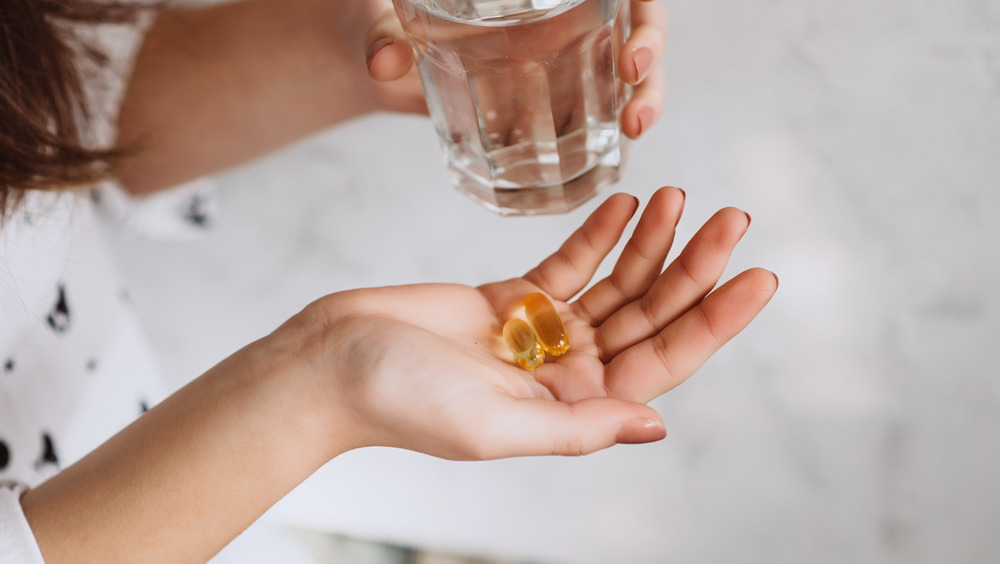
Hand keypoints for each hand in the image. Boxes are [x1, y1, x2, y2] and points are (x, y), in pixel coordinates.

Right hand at [296, 187, 775, 459]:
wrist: (331, 362)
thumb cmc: (401, 403)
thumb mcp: (496, 427)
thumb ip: (578, 428)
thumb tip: (655, 426)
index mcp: (572, 410)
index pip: (662, 363)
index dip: (713, 321)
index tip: (756, 277)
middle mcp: (565, 373)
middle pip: (648, 315)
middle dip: (693, 268)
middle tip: (732, 218)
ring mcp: (539, 333)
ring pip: (614, 284)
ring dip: (650, 242)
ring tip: (680, 196)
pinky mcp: (508, 299)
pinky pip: (567, 263)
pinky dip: (597, 234)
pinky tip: (627, 204)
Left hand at [362, 0, 668, 137]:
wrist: (370, 49)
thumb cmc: (377, 14)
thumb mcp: (376, 17)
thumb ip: (381, 33)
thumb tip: (384, 60)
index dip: (643, 22)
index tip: (631, 56)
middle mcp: (556, 21)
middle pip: (633, 38)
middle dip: (650, 78)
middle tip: (635, 115)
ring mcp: (553, 63)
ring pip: (618, 83)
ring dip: (638, 109)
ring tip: (629, 134)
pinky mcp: (537, 105)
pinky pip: (581, 123)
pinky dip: (595, 146)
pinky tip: (595, 173)